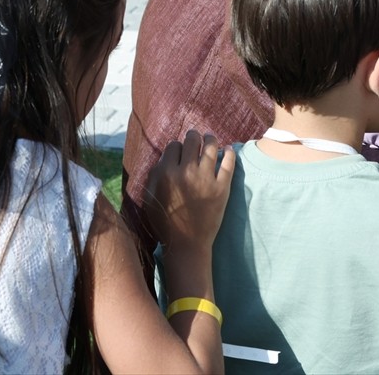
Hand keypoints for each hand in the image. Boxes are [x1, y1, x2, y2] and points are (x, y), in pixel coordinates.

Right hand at [143, 130, 234, 251]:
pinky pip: (229, 163)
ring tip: (211, 138)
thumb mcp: (150, 198)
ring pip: (211, 146)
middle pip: (193, 141)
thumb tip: (165, 158)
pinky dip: (229, 153)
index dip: (177, 146)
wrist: (187, 243)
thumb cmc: (165, 222)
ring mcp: (206, 179)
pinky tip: (228, 149)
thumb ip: (154, 175)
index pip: (174, 146)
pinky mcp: (222, 187)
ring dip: (211, 139)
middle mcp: (186, 172)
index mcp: (166, 173)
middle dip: (194, 136)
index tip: (180, 150)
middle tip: (196, 137)